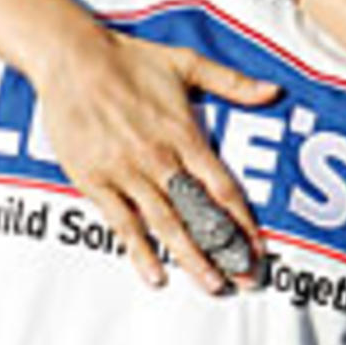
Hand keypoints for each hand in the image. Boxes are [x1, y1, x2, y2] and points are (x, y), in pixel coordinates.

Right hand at [30, 30, 279, 292]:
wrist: (71, 59)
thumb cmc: (130, 60)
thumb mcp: (187, 63)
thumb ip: (232, 82)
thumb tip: (274, 92)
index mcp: (184, 134)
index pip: (222, 187)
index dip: (244, 222)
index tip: (259, 249)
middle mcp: (159, 158)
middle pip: (199, 213)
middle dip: (224, 250)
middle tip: (245, 281)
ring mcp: (126, 172)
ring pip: (165, 223)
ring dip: (190, 257)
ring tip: (211, 285)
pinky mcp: (95, 181)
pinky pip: (122, 222)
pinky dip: (139, 250)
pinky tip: (154, 275)